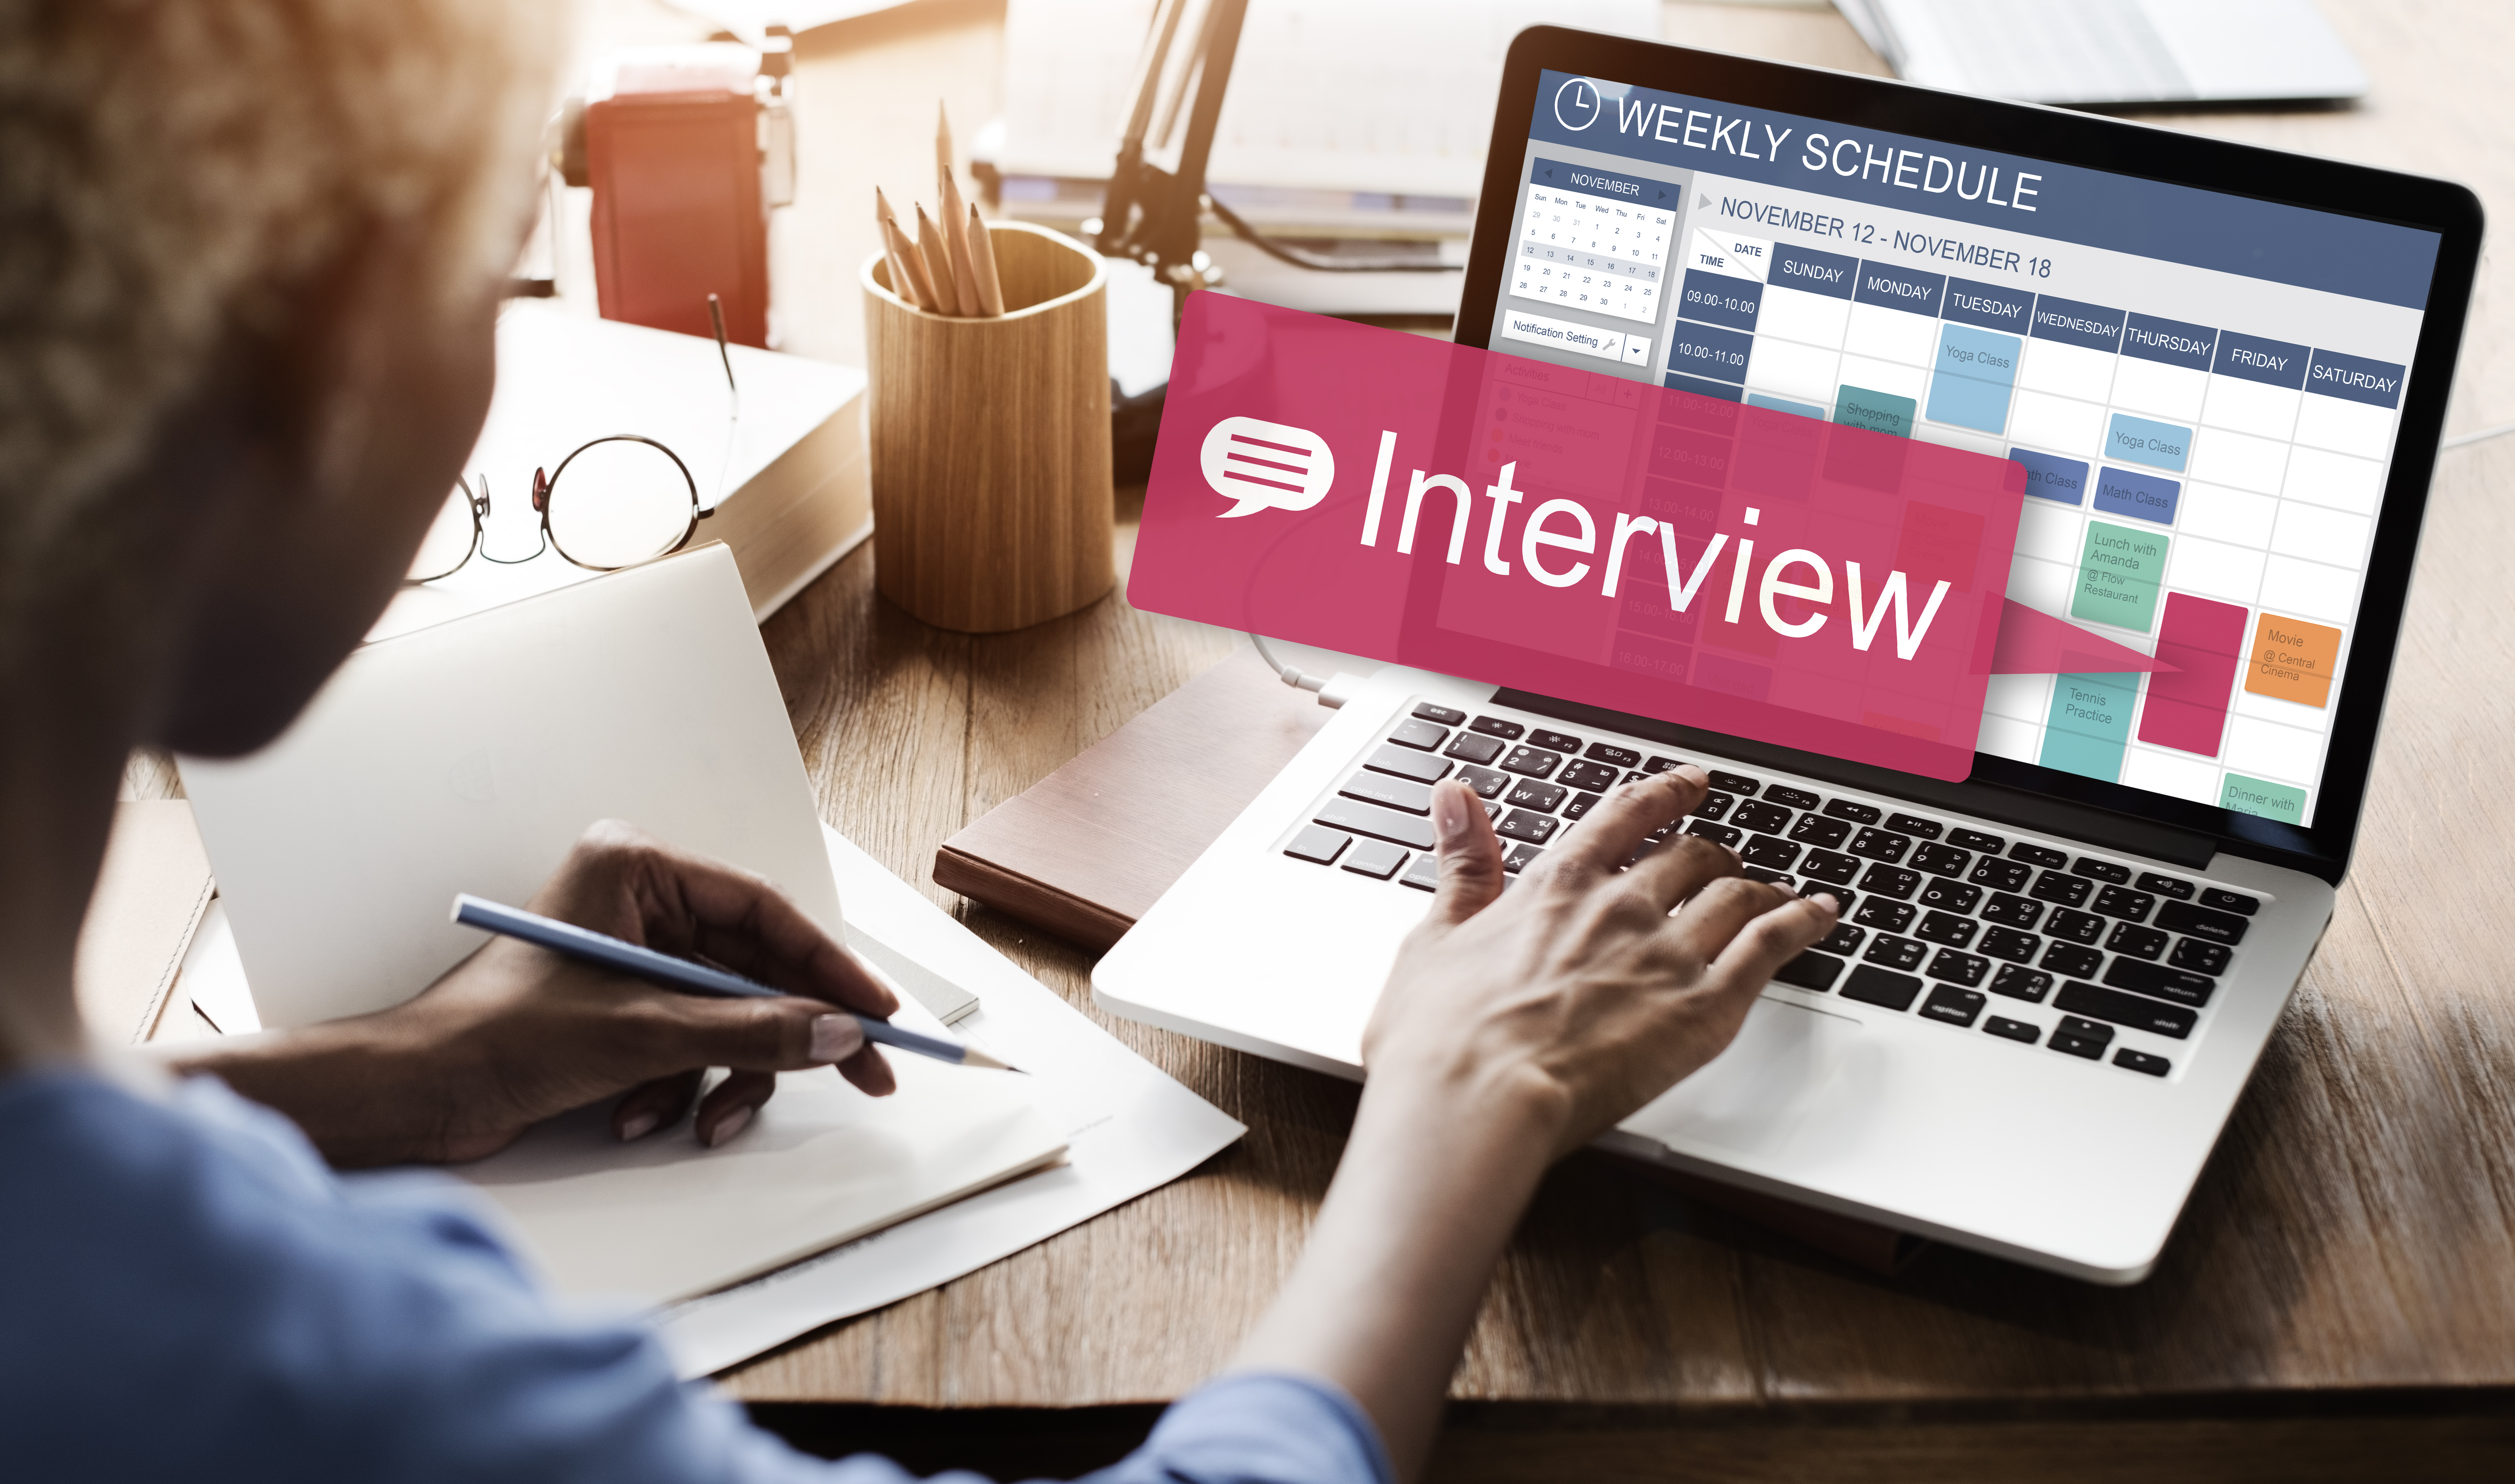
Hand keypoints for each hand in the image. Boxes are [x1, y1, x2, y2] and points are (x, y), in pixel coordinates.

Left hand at [174, 820, 897, 1165]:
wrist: (412, 1097)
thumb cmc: (495, 1038)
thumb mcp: (643, 1035)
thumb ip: (752, 1031)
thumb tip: (840, 1034)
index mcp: (636, 872)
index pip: (763, 912)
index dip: (830, 965)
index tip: (877, 1012)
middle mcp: (638, 905)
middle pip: (756, 968)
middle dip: (793, 1033)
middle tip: (863, 1074)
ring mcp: (631, 960)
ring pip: (730, 1016)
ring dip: (723, 1075)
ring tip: (703, 1121)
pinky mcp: (620, 1011)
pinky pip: (692, 1045)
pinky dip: (681, 1087)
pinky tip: (641, 1117)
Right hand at [1235, 766, 1836, 1481]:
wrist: (1474, 1101)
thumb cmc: (1442, 1039)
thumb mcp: (1435, 936)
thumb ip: (1461, 864)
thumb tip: (1457, 798)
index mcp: (1557, 885)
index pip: (1626, 816)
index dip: (1664, 794)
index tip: (1690, 783)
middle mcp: (1621, 905)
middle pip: (1689, 856)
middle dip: (1712, 853)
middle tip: (1725, 861)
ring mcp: (1666, 954)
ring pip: (1738, 894)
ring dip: (1763, 886)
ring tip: (1779, 892)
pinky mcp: (1703, 1009)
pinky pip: (1771, 947)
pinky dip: (1804, 923)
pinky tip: (1822, 916)